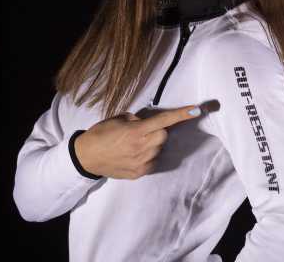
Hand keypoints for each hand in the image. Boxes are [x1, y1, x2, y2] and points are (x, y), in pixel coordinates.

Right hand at [74, 104, 202, 179]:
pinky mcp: (140, 173)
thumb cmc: (101, 133)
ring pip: (159, 148)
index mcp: (136, 131)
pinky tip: (133, 154)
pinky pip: (153, 161)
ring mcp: (142, 162)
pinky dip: (148, 155)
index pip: (164, 120)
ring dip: (152, 144)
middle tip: (142, 131)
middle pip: (164, 135)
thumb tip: (149, 124)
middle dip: (158, 130)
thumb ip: (137, 120)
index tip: (197, 110)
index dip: (182, 114)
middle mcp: (142, 147)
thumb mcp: (118, 119)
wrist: (86, 156)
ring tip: (134, 144)